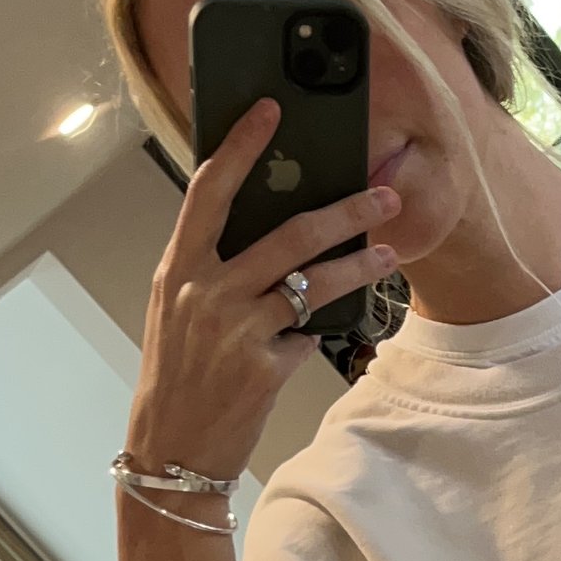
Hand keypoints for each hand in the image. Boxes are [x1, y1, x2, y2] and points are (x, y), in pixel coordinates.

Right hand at [124, 99, 399, 489]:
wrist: (172, 449)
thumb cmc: (178, 375)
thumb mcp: (179, 311)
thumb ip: (213, 269)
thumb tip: (265, 229)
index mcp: (179, 270)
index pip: (208, 192)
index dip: (239, 146)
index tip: (270, 111)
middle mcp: (206, 294)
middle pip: (288, 235)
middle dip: (344, 211)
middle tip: (382, 197)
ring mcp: (237, 331)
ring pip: (314, 283)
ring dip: (359, 264)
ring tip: (388, 252)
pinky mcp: (265, 369)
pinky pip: (308, 336)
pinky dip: (316, 333)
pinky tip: (316, 336)